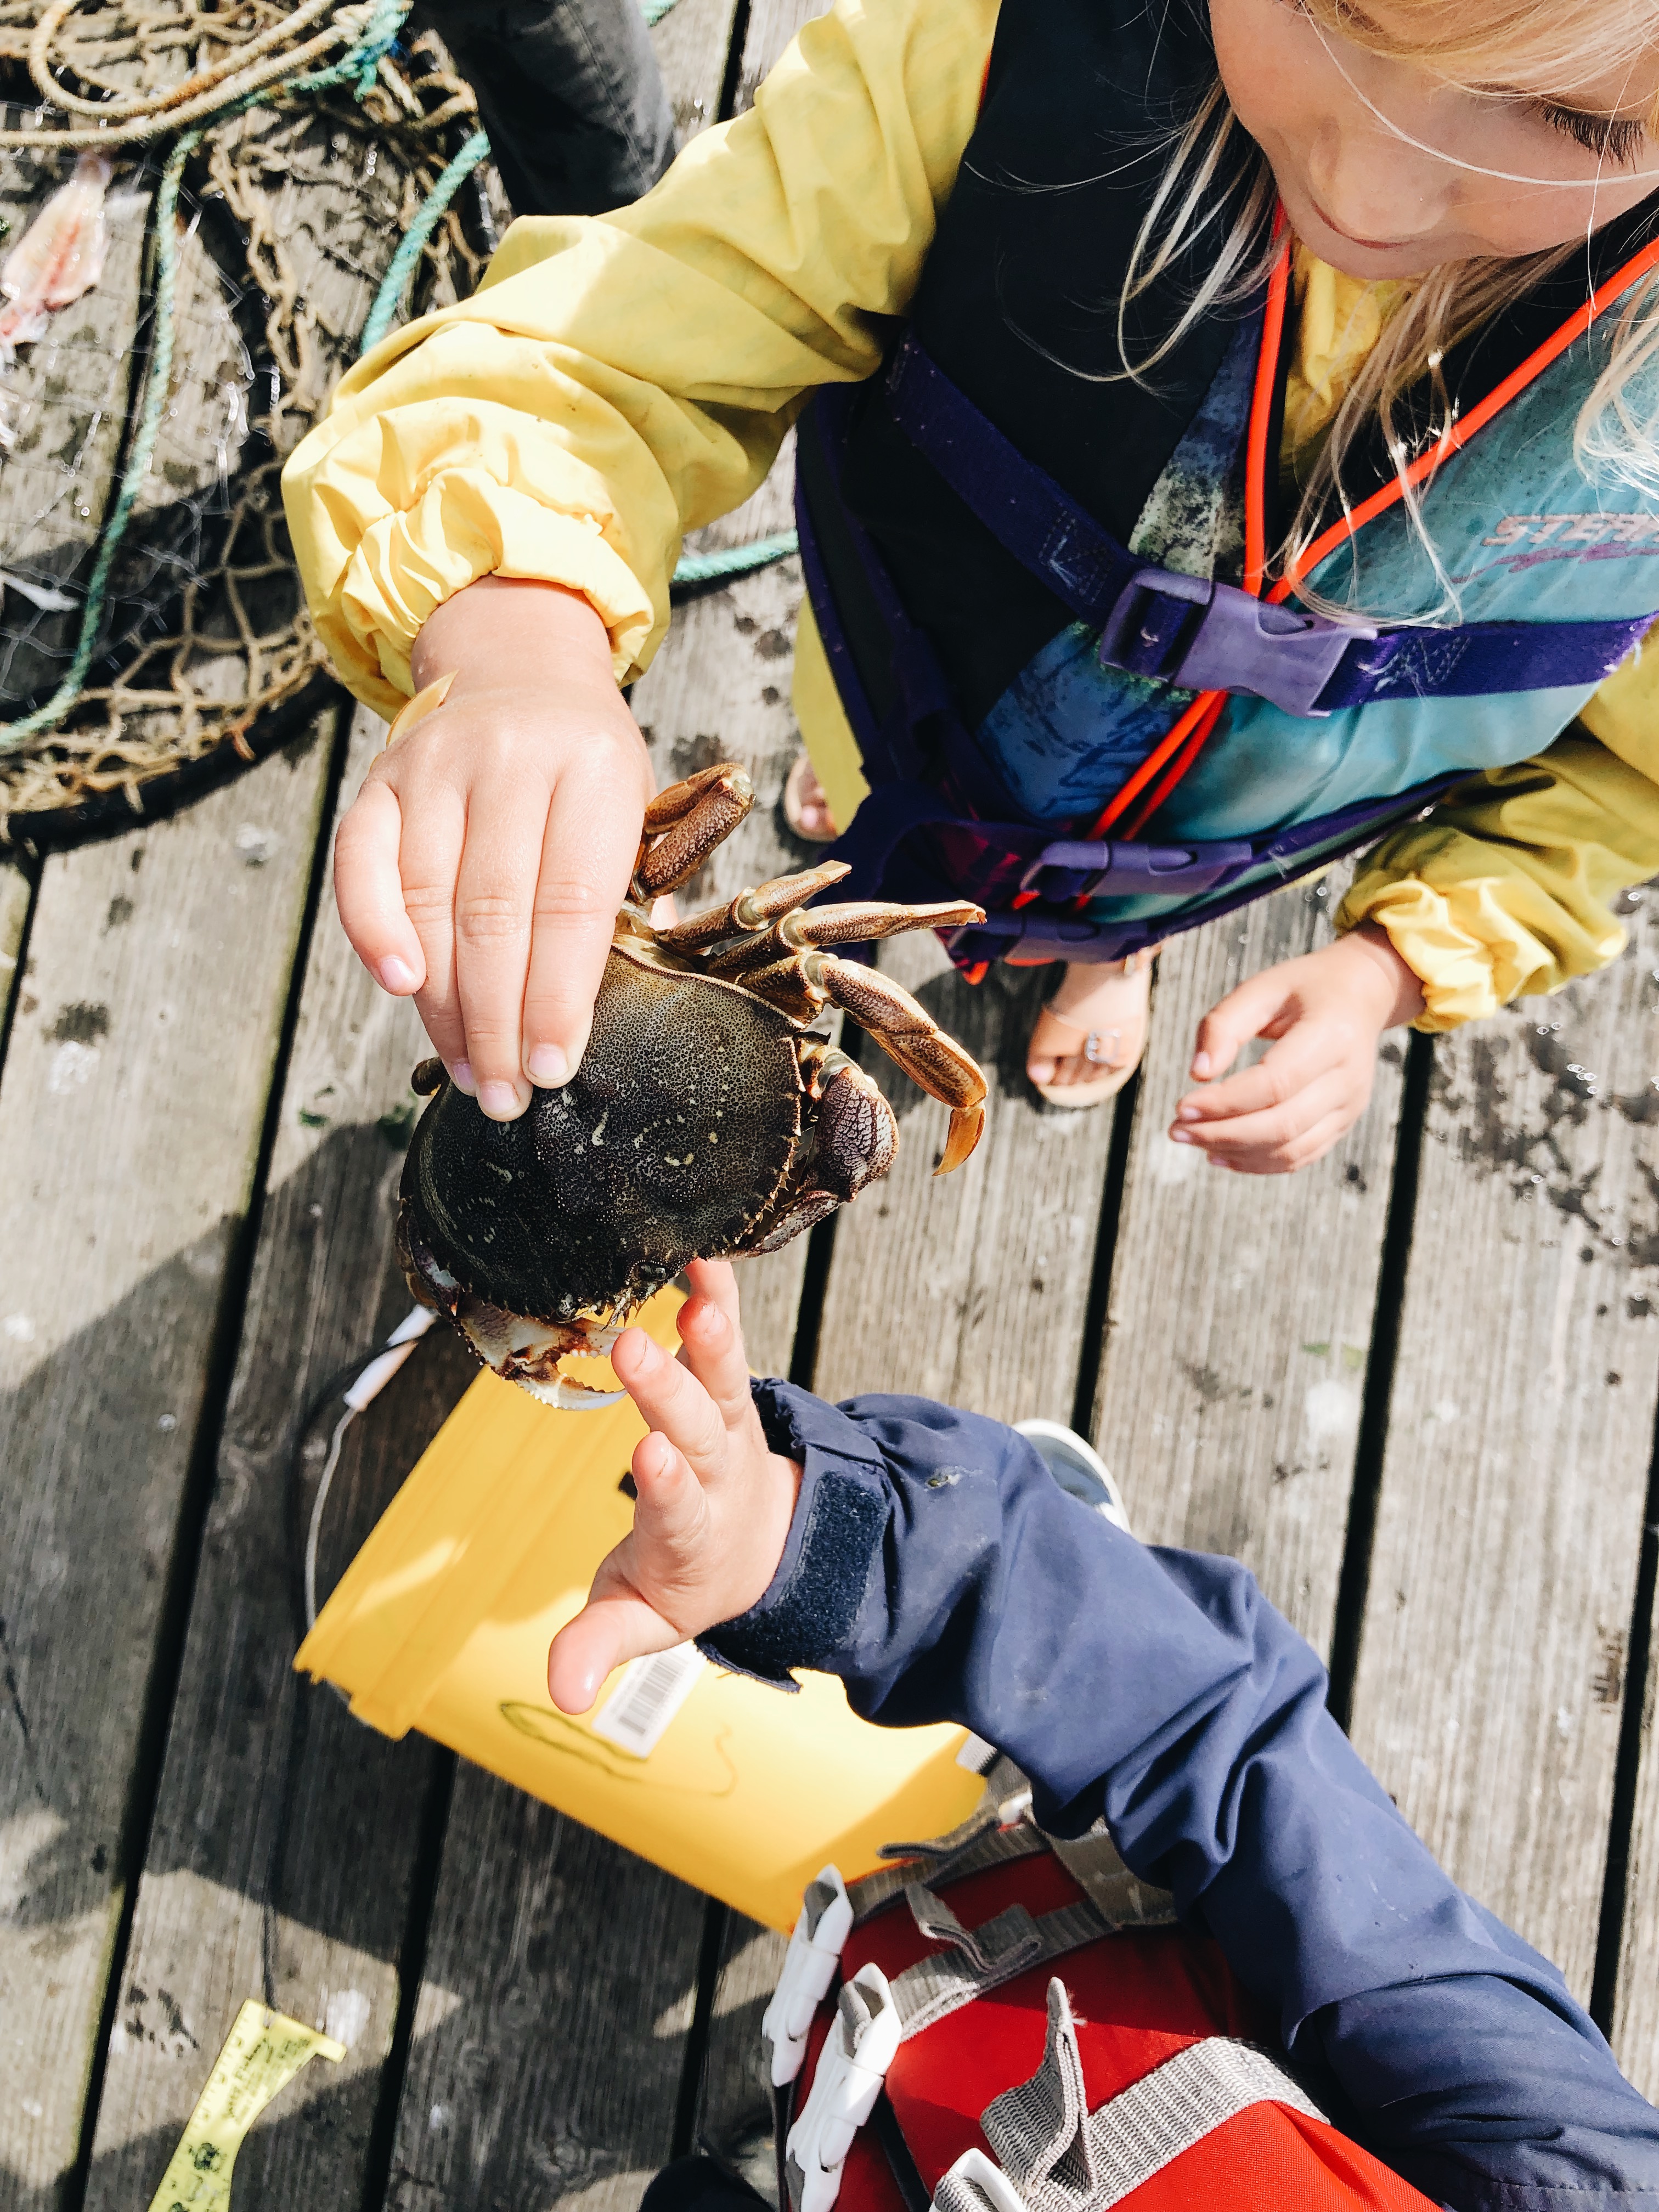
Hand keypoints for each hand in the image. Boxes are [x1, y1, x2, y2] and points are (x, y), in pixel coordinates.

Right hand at [332, 575, 653, 1120]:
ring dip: (444, 1002)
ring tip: (470, 1068)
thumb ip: (630, 900)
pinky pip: (362, 866)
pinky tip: (398, 987)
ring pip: (430, 903)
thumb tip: (600, 1014)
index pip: (573, 904)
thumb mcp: (633, 812)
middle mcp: (511, 760)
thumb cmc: (583, 767)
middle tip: (507, 1092)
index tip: (556, 1066)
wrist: (519, 668)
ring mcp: (435, 765)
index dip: (560, 996)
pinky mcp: (379, 779)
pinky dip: (374, 930)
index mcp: (594, 770)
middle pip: (497, 915)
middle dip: (500, 1020)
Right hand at [546, 1260, 802, 1713]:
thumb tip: (562, 1695)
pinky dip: (721, 1300)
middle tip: (637, 1350)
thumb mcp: (642, 1618)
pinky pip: (728, 1339)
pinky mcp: (728, 1388)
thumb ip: (601, 1645)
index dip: (669, 1486)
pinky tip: (709, 1259)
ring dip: (711, 1338)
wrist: (761, 1544)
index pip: (681, 1510)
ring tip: (698, 1294)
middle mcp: (716, 1473)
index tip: (652, 1457)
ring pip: (722, 1380)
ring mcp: (728, 1426)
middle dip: (670, 1394)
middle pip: (697, 1432)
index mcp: (689, 1535)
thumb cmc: (685, 1578)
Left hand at [1169, 924, 1423, 1174]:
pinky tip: (1221, 1155)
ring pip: (1291, 1149)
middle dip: (1222, 1134)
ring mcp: (1349, 1106)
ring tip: (1193, 1141)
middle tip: (1176, 1130)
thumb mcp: (1262, 988)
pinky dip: (1258, 1163)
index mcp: (1331, 1036)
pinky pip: (1300, 1156)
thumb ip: (1225, 1024)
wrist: (1361, 995)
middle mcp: (1348, 1078)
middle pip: (1283, 1124)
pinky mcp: (1343, 1123)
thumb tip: (1198, 1074)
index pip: (1275, 1084)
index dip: (1225, 1102)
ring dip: (1236, 1153)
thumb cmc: (1305, 988)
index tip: (1181, 1107)